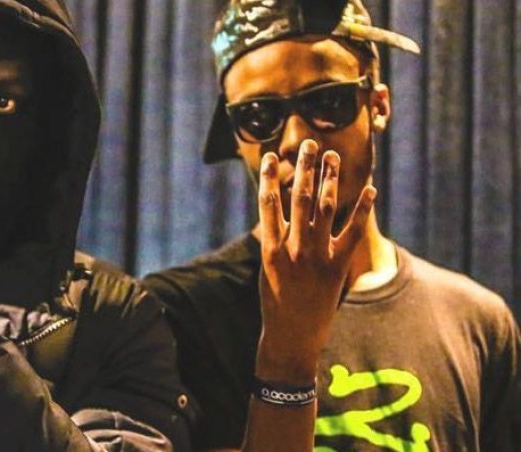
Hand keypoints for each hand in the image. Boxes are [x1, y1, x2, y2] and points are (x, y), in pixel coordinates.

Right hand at [255, 139, 375, 383]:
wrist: (292, 336)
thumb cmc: (275, 302)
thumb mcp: (267, 269)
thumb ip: (275, 240)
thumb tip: (281, 211)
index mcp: (270, 248)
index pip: (269, 203)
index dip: (271, 177)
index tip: (272, 156)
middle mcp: (293, 248)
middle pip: (299, 198)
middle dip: (305, 168)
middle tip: (309, 144)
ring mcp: (316, 257)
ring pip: (324, 209)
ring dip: (330, 180)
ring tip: (333, 157)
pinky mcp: (337, 267)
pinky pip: (352, 232)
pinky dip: (363, 209)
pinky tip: (370, 189)